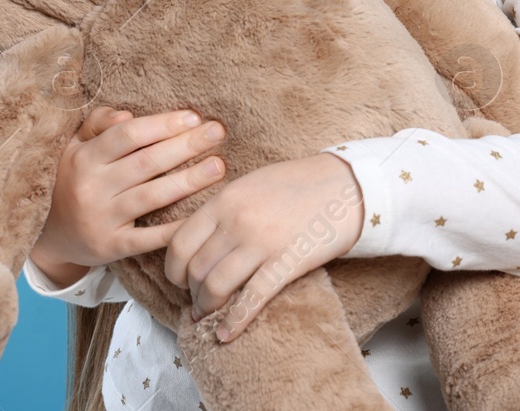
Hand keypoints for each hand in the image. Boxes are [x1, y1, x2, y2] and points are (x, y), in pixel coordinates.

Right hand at [29, 106, 228, 283]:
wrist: (53, 236)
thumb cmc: (73, 180)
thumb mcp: (75, 147)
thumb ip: (98, 125)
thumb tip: (126, 114)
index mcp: (84, 158)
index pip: (129, 135)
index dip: (163, 124)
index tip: (194, 117)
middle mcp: (91, 187)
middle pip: (146, 162)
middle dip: (185, 145)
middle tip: (218, 132)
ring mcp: (101, 219)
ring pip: (152, 196)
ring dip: (188, 180)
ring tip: (218, 166)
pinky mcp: (111, 247)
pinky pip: (149, 238)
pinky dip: (175, 229)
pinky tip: (202, 216)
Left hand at [164, 153, 363, 341]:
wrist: (345, 186)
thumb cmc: (297, 184)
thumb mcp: (249, 185)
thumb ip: (222, 209)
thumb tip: (196, 237)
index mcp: (225, 200)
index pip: (179, 242)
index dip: (174, 269)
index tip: (179, 280)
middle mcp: (237, 221)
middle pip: (196, 269)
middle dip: (192, 292)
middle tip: (198, 301)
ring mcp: (262, 243)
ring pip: (216, 286)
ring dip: (208, 308)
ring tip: (209, 316)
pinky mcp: (287, 263)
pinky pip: (252, 299)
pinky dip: (235, 322)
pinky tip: (227, 335)